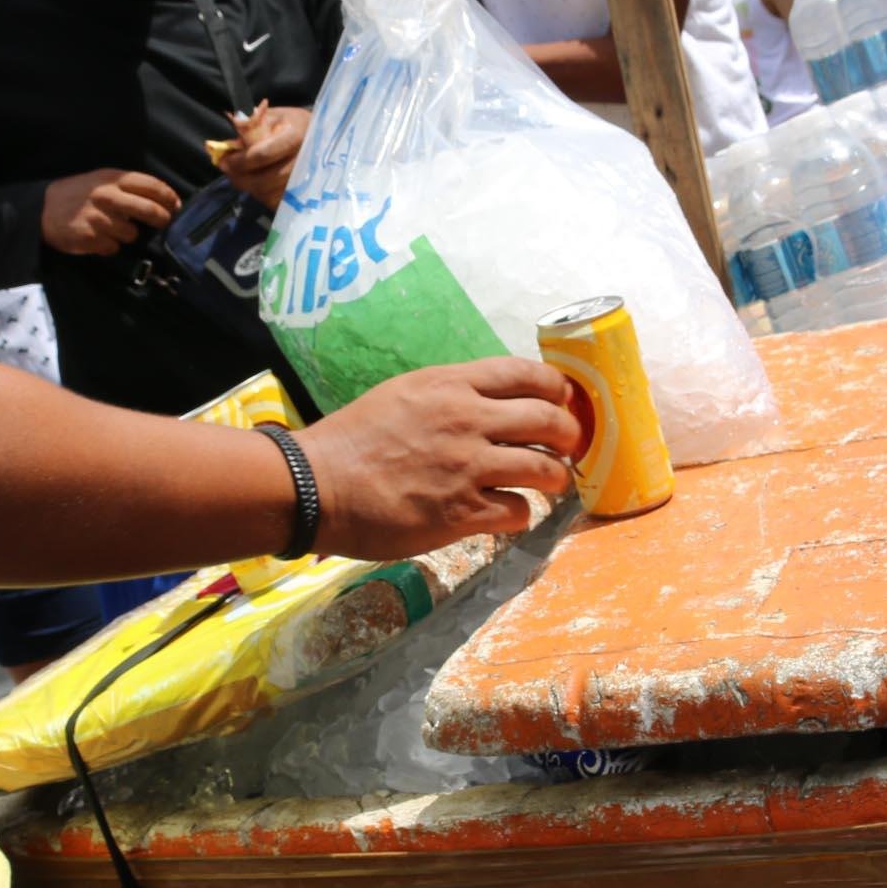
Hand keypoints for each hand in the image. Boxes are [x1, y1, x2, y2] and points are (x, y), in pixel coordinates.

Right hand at [40, 168, 179, 256]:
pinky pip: (114, 247)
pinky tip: (100, 239)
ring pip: (132, 233)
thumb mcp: (100, 180)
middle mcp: (107, 197)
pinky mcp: (91, 238)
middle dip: (162, 218)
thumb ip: (127, 186)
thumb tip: (160, 199)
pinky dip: (110, 246)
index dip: (168, 196)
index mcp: (112, 179)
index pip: (150, 185)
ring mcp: (99, 218)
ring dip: (129, 235)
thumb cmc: (77, 193)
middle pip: (148, 210)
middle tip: (164, 222)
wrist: (41, 209)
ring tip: (116, 230)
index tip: (176, 204)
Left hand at [213, 100, 309, 211]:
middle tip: (227, 171)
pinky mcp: (302, 194)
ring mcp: (304, 181)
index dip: (239, 161)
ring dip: (248, 187)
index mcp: (295, 136)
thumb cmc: (293, 123)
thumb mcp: (274, 115)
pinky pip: (275, 202)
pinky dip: (260, 196)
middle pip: (264, 180)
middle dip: (240, 177)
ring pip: (267, 193)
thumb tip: (230, 137)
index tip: (223, 161)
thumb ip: (252, 125)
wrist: (320, 136)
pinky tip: (255, 185)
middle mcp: (302, 161)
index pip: (262, 155)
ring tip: (239, 177)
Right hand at [292, 357, 583, 557]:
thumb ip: (449, 395)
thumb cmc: (352, 440)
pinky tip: (508, 514)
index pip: (527, 373)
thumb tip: (487, 404)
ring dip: (556, 477)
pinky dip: (521, 514)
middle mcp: (467, 420)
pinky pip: (519, 511)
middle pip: (549, 419)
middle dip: (569, 434)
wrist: (317, 485)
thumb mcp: (402, 394)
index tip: (564, 401)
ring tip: (551, 483)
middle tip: (568, 446)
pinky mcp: (463, 512)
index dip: (557, 388)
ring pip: (545, 469)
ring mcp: (468, 467)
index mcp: (450, 385)